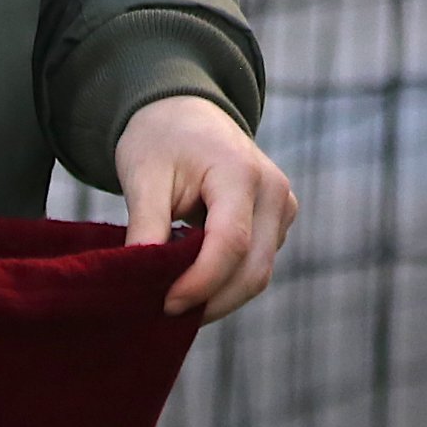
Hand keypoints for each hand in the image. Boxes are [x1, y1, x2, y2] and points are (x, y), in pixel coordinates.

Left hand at [115, 94, 296, 320]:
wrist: (185, 111)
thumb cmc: (161, 138)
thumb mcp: (143, 175)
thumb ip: (147, 226)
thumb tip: (144, 282)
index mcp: (241, 172)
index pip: (230, 244)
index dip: (199, 283)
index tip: (165, 305)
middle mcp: (274, 191)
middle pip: (252, 269)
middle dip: (210, 301)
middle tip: (164, 315)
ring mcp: (283, 206)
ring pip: (258, 273)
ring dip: (218, 297)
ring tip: (175, 301)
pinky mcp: (279, 220)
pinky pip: (257, 265)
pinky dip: (226, 283)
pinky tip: (192, 282)